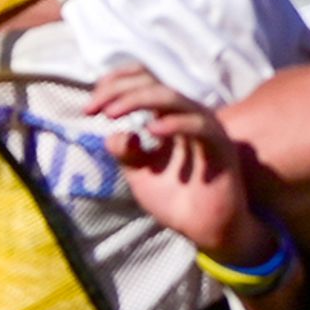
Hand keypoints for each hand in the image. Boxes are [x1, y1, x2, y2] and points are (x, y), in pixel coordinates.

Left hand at [89, 65, 281, 269]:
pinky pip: (200, 126)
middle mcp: (187, 116)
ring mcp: (205, 129)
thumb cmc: (174, 196)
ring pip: (173, 97)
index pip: (145, 80)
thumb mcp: (138, 171)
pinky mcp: (221, 147)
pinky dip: (175, 123)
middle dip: (118, 91)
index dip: (115, 83)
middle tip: (93, 109)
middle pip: (154, 82)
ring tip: (112, 114)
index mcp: (167, 117)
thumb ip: (123, 151)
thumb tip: (115, 133)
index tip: (89, 106)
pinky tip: (151, 131)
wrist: (202, 228)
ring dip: (138, 100)